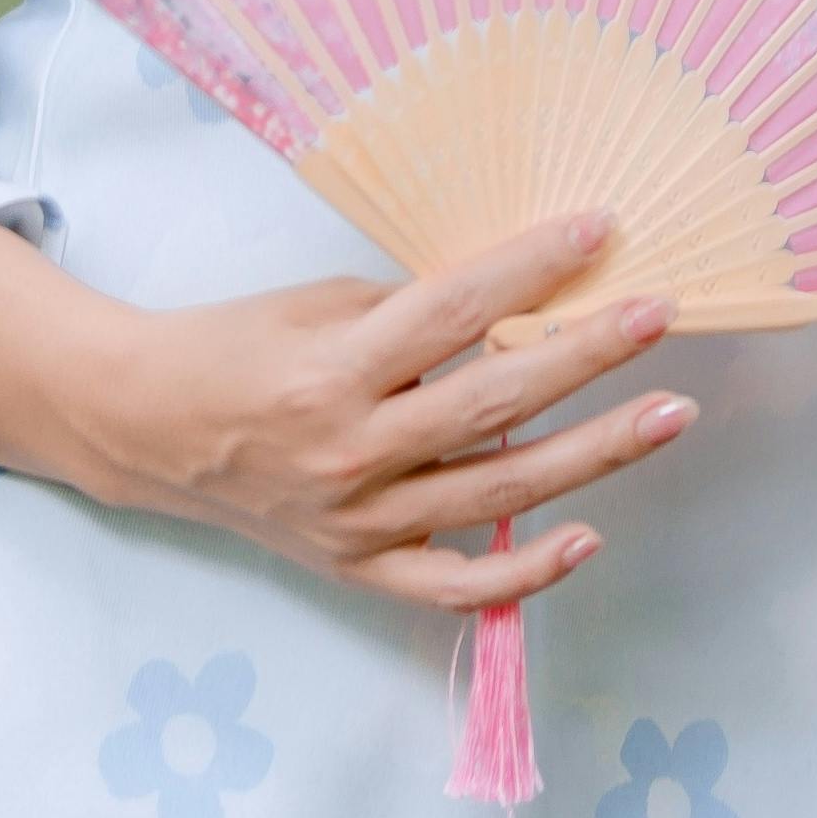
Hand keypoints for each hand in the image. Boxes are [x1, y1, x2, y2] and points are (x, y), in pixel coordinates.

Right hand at [65, 209, 687, 611]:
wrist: (147, 430)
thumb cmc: (237, 349)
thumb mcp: (318, 306)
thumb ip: (414, 313)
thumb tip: (522, 301)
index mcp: (333, 370)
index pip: (453, 312)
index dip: (531, 268)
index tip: (601, 231)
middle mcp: (351, 451)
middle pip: (493, 403)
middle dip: (588, 356)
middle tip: (661, 314)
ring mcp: (358, 520)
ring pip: (497, 491)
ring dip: (595, 453)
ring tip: (669, 412)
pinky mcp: (358, 567)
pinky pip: (453, 587)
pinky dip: (522, 573)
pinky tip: (587, 539)